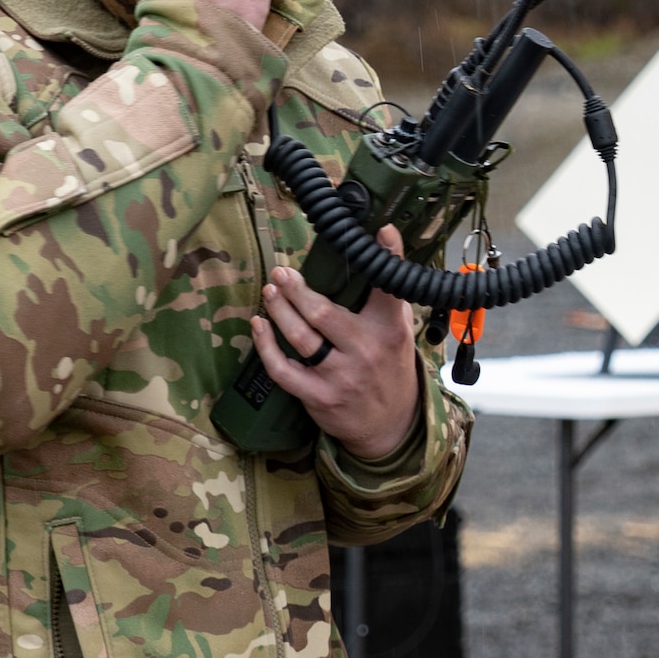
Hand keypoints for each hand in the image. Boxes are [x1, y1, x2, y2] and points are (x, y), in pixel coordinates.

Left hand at [251, 226, 420, 459]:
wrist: (390, 425)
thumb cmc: (390, 366)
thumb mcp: (400, 331)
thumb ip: (388, 297)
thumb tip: (376, 250)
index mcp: (389, 330)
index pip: (388, 290)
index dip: (388, 258)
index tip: (382, 231)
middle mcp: (364, 351)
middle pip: (323, 313)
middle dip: (297, 289)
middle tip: (282, 271)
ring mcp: (340, 376)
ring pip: (300, 337)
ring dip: (279, 310)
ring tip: (270, 290)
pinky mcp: (318, 396)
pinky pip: (283, 370)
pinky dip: (265, 346)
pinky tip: (258, 325)